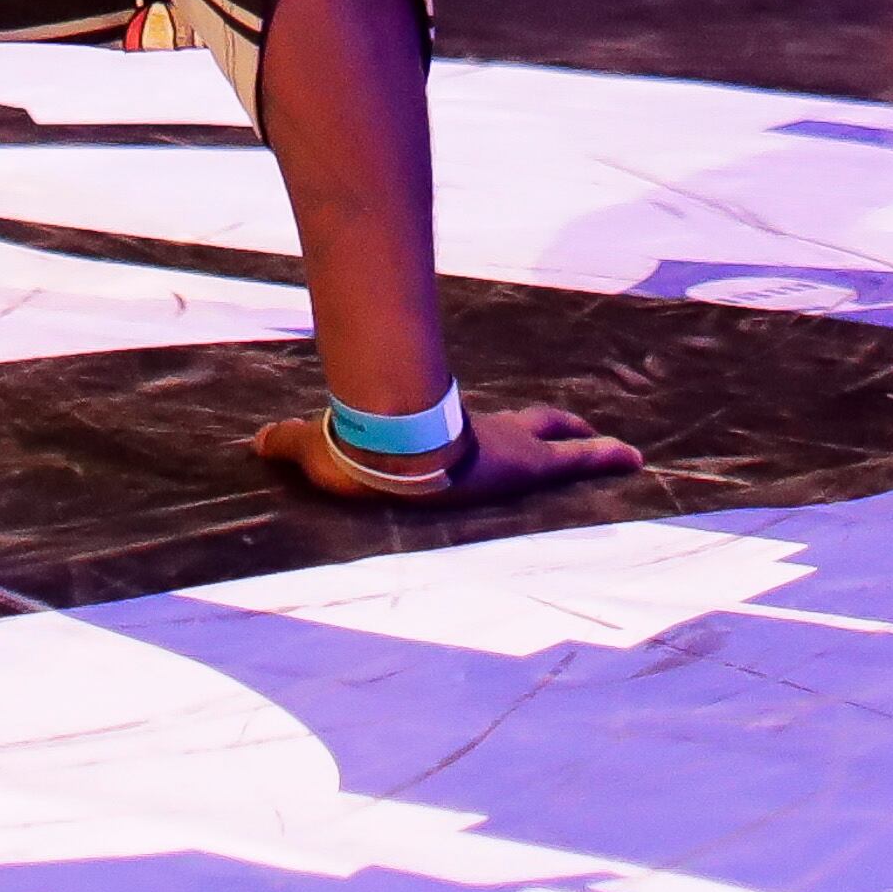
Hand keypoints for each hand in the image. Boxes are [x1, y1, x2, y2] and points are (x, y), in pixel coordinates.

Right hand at [251, 399, 644, 508]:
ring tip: (625, 453)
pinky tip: (637, 459)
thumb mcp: (323, 452)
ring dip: (591, 448)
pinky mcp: (530, 466)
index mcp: (440, 436)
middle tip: (582, 432)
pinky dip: (609, 458)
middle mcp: (483, 434)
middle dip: (557, 430)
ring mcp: (512, 449)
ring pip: (563, 444)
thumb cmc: (361, 455)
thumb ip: (296, 443)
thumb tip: (255, 441)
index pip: (472, 426)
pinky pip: (582, 462)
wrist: (392, 452)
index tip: (509, 429)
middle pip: (532, 425)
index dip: (493, 426)